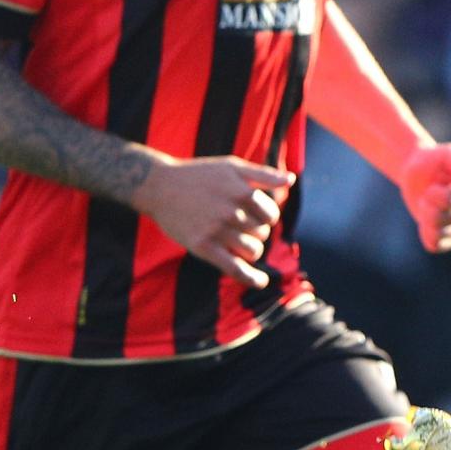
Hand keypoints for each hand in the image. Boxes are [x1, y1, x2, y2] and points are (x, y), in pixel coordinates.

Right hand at [136, 155, 293, 287]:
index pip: (271, 215)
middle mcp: (231, 212)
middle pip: (263, 233)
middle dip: (256, 231)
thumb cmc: (199, 175)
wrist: (159, 186)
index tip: (254, 214)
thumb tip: (291, 180)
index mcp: (242, 192)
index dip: (266, 216)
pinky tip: (261, 282)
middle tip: (238, 224)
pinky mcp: (202, 247)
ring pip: (252, 251)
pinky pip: (234, 268)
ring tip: (239, 241)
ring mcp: (216, 231)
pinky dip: (250, 278)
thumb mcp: (232, 167)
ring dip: (251, 249)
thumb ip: (263, 174)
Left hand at [399, 141, 450, 252]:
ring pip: (445, 232)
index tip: (432, 187)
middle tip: (426, 194)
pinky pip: (437, 245)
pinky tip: (424, 223)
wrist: (418, 171)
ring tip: (425, 206)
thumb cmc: (434, 161)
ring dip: (427, 218)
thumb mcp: (447, 154)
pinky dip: (426, 234)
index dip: (442, 196)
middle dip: (431, 205)